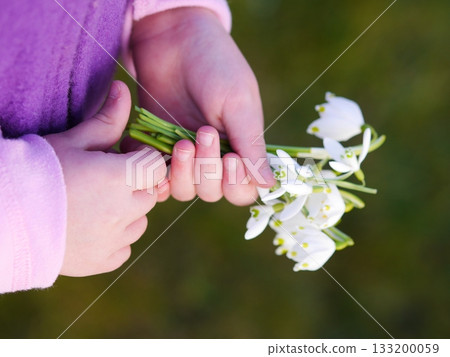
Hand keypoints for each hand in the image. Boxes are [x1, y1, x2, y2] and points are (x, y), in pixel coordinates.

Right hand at [45, 81, 166, 276]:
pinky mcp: (102, 262)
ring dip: (127, 212)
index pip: (157, 166)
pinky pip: (124, 248)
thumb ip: (107, 119)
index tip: (122, 157)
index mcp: (120, 178)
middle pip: (150, 194)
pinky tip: (90, 228)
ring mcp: (114, 240)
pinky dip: (114, 238)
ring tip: (95, 204)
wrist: (3, 217)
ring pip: (140, 222)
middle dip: (135, 184)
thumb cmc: (37, 171)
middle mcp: (124, 211)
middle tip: (104, 180)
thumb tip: (125, 88)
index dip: (142, 159)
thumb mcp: (74, 140)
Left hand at [130, 7, 274, 204]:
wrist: (173, 38)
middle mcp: (213, 157)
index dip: (237, 183)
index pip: (243, 189)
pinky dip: (156, 175)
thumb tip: (270, 185)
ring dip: (184, 173)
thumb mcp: (238, 102)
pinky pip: (156, 178)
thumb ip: (252, 143)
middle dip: (208, 170)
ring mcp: (185, 155)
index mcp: (240, 147)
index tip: (231, 156)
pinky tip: (156, 157)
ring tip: (181, 142)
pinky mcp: (158, 148)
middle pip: (213, 192)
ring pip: (185, 190)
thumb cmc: (215, 64)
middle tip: (203, 133)